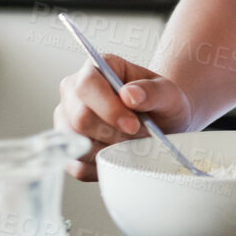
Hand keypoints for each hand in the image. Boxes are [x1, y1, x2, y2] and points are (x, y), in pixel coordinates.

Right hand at [54, 53, 192, 181]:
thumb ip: (153, 91)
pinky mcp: (68, 150)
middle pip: (80, 118)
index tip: (133, 125)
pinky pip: (79, 166)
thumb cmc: (160, 103)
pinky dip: (105, 165)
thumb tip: (129, 94)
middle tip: (142, 136)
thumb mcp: (168, 93)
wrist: (161, 123)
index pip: (87, 85)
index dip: (108, 108)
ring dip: (111, 150)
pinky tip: (123, 155)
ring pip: (77, 144)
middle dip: (115, 133)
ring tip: (135, 143)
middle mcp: (74, 94)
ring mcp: (66, 122)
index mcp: (95, 69)